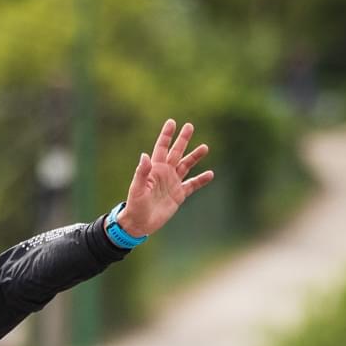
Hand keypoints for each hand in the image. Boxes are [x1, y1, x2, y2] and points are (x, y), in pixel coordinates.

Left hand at [116, 119, 214, 237]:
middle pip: (176, 152)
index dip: (166, 135)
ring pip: (186, 166)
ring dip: (194, 157)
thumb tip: (144, 155)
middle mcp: (165, 173)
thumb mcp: (137, 189)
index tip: (172, 122)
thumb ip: (142, 172)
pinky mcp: (178, 195)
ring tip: (205, 147)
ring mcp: (172, 183)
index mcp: (154, 169)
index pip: (161, 148)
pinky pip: (192, 185)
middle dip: (182, 140)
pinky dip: (201, 180)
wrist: (140, 223)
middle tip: (190, 126)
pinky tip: (210, 174)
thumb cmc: (135, 205)